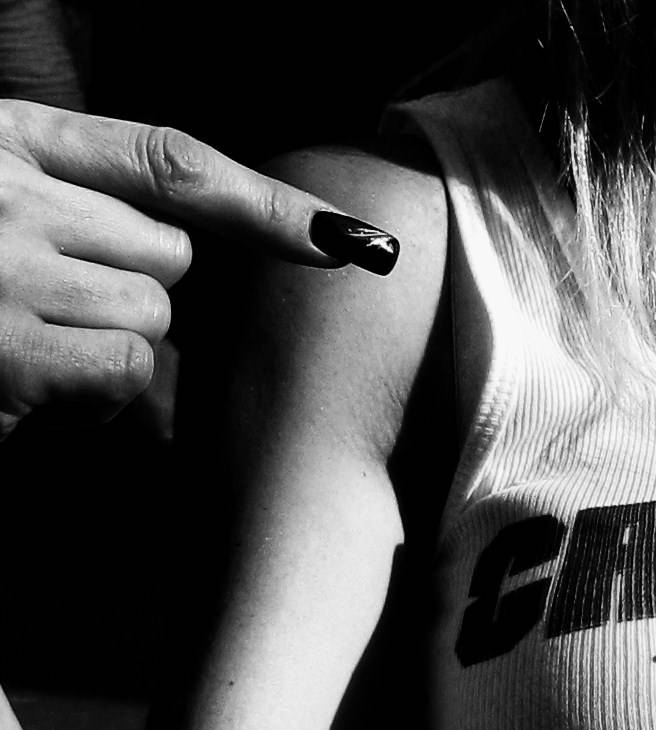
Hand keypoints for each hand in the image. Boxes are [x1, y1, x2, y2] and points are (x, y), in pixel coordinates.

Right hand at [0, 99, 400, 435]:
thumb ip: (78, 203)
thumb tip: (186, 247)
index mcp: (5, 139)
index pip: (166, 159)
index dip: (263, 201)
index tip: (347, 242)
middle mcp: (8, 191)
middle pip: (169, 252)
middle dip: (134, 286)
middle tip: (52, 305)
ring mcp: (4, 268)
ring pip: (151, 311)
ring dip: (110, 341)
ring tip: (27, 341)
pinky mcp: (4, 349)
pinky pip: (123, 366)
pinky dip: (95, 389)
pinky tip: (30, 382)